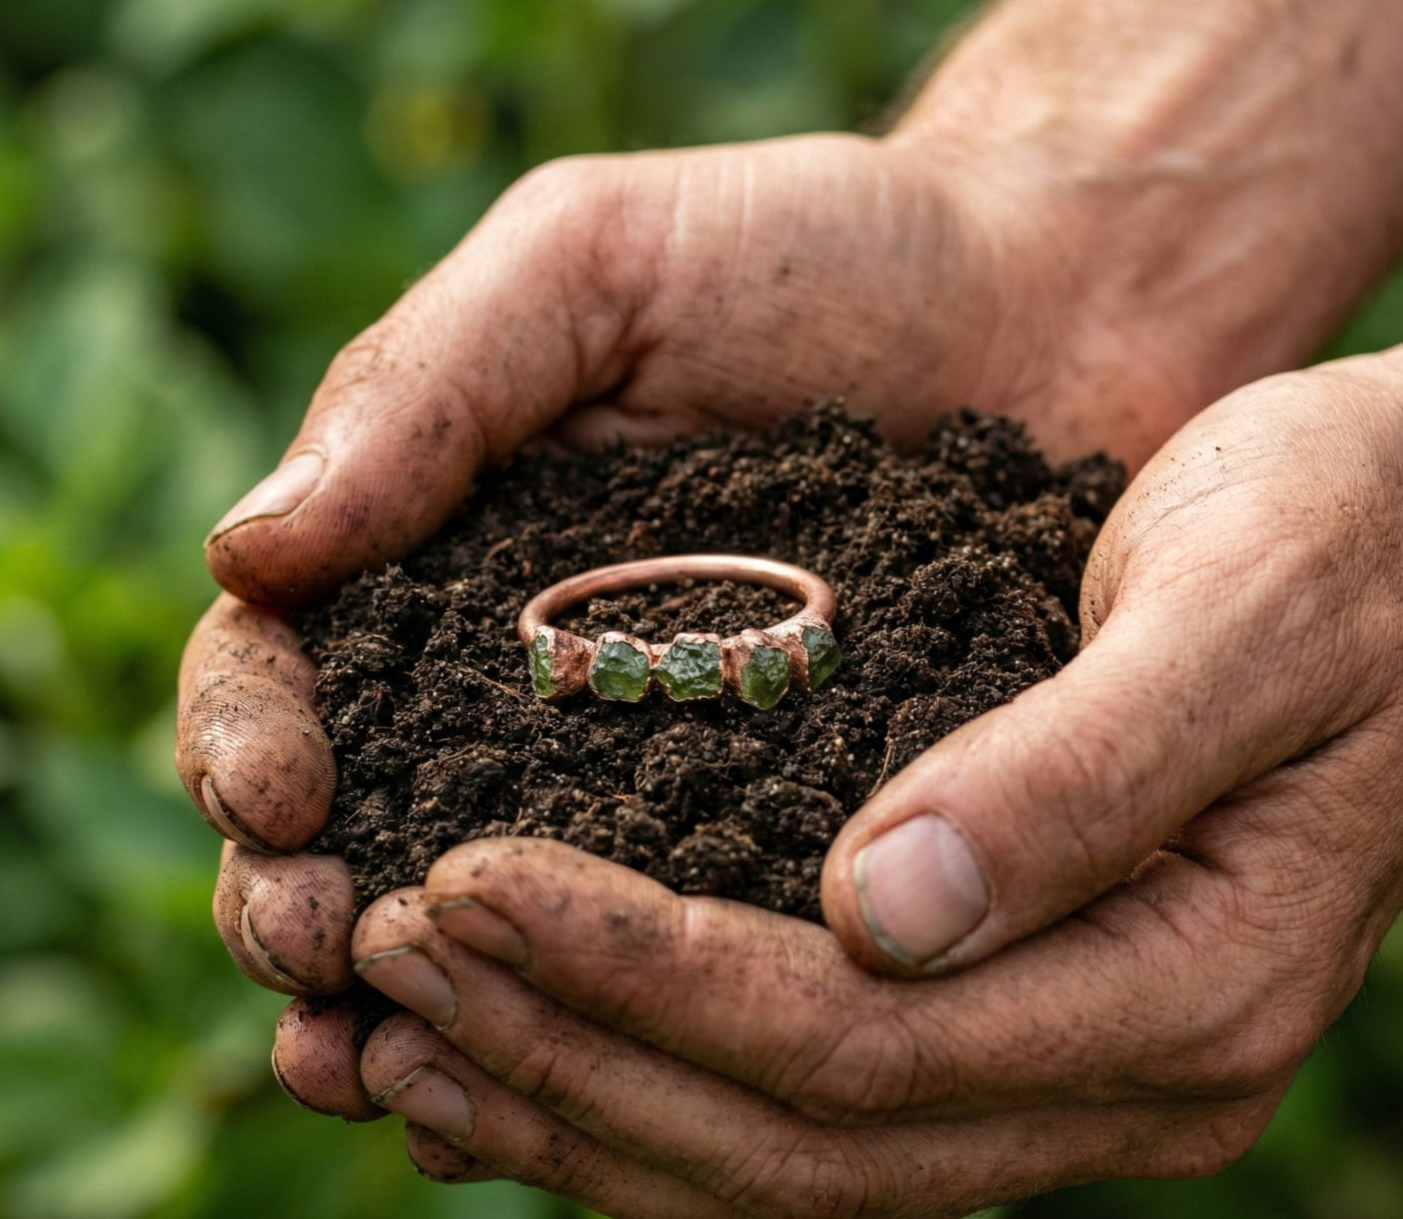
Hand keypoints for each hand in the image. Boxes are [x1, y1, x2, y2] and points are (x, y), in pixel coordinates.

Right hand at [176, 124, 1212, 998]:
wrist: (1051, 301)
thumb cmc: (815, 251)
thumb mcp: (592, 261)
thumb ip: (425, 385)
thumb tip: (245, 550)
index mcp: (448, 547)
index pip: (288, 666)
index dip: (252, 738)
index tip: (286, 797)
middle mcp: (528, 675)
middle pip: (368, 821)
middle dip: (310, 904)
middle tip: (318, 962)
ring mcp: (653, 763)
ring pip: (501, 918)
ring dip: (426, 1006)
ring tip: (389, 1076)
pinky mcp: (784, 822)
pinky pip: (672, 946)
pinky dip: (601, 1023)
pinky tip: (559, 1091)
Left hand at [332, 349, 1402, 1213]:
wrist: (1401, 531)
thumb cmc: (1341, 533)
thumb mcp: (1242, 609)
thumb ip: (1083, 773)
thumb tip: (885, 913)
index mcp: (1183, 986)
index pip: (857, 1045)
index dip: (643, 980)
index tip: (463, 881)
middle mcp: (1110, 1060)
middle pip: (789, 1133)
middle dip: (568, 1047)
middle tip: (379, 953)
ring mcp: (1052, 1052)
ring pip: (771, 1148)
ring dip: (572, 1084)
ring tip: (392, 1011)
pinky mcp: (1000, 997)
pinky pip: (791, 1084)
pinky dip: (637, 1063)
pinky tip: (510, 1016)